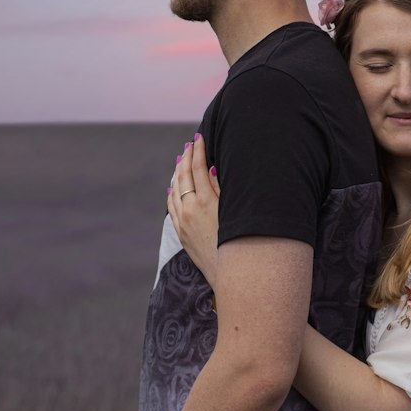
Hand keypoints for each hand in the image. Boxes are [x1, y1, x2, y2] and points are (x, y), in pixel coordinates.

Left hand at [168, 135, 220, 284]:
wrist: (231, 272)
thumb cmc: (239, 240)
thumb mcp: (233, 210)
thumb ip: (220, 189)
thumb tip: (208, 170)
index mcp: (206, 201)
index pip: (198, 168)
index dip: (198, 151)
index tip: (198, 138)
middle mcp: (190, 209)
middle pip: (184, 176)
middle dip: (186, 157)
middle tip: (189, 145)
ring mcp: (182, 222)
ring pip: (175, 190)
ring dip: (177, 173)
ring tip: (180, 160)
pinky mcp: (180, 233)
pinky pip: (171, 207)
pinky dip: (171, 193)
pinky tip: (172, 186)